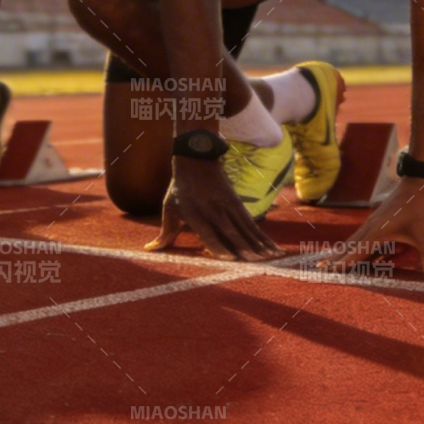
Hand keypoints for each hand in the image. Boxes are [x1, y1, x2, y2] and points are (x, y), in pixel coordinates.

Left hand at [144, 158, 281, 261]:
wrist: (196, 160)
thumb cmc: (179, 189)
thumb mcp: (169, 208)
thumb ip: (164, 233)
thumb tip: (150, 250)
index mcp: (195, 215)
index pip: (209, 233)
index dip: (220, 246)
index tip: (231, 258)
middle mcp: (214, 211)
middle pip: (232, 232)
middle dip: (245, 249)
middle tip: (257, 263)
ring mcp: (228, 207)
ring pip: (247, 229)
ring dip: (260, 245)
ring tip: (272, 259)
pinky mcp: (238, 204)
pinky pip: (253, 224)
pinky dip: (264, 237)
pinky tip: (273, 249)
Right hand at [321, 176, 423, 280]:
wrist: (423, 177)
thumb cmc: (422, 204)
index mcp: (376, 233)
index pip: (354, 253)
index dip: (341, 264)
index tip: (325, 272)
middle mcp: (372, 228)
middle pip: (350, 246)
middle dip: (336, 257)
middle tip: (319, 267)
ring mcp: (377, 222)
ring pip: (357, 240)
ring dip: (346, 250)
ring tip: (333, 259)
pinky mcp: (385, 219)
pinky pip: (367, 236)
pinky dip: (360, 244)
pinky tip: (363, 249)